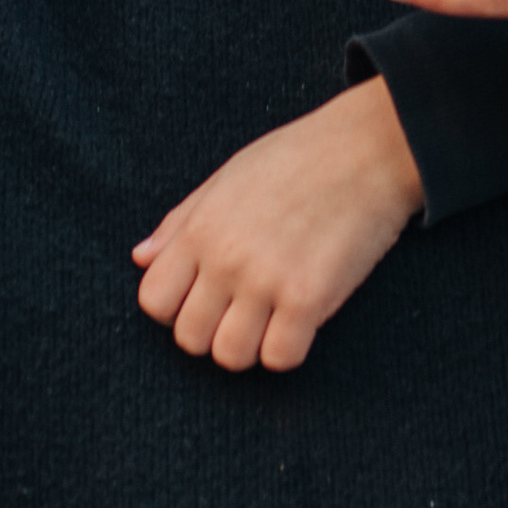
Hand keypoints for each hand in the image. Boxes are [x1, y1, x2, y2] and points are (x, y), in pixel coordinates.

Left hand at [132, 79, 424, 371]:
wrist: (367, 150)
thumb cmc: (297, 158)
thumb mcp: (227, 177)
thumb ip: (181, 221)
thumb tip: (140, 258)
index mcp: (200, 228)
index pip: (153, 300)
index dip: (176, 307)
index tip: (206, 296)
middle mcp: (225, 258)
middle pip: (190, 338)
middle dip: (213, 332)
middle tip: (244, 311)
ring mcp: (265, 280)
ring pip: (230, 357)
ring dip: (251, 347)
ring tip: (272, 319)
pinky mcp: (309, 297)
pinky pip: (280, 358)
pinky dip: (289, 349)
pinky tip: (302, 321)